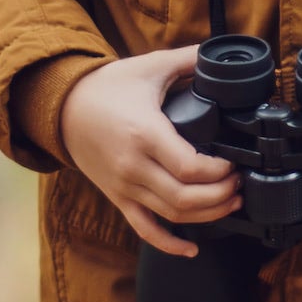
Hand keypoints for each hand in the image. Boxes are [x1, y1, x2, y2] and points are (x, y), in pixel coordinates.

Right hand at [60, 46, 240, 255]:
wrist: (62, 108)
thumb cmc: (107, 87)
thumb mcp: (149, 67)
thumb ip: (188, 59)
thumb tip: (220, 52)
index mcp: (145, 134)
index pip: (190, 168)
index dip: (220, 172)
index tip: (235, 162)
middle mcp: (134, 166)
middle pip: (185, 199)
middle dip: (221, 195)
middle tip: (239, 182)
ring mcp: (125, 187)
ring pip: (173, 217)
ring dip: (208, 215)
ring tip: (231, 202)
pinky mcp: (119, 198)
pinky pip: (146, 230)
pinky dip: (170, 245)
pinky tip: (192, 249)